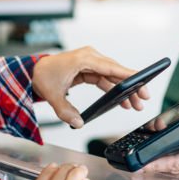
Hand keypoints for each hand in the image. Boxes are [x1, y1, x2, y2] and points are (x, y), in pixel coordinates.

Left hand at [32, 47, 148, 127]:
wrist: (34, 71)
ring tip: (135, 104)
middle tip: (144, 98)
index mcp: (82, 58)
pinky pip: (106, 79)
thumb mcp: (52, 95)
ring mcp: (91, 62)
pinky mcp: (90, 68)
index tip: (141, 80)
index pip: (109, 67)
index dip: (126, 75)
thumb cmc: (43, 76)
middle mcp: (90, 57)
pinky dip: (114, 89)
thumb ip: (65, 111)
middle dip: (131, 85)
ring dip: (124, 90)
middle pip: (115, 71)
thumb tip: (78, 122)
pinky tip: (122, 101)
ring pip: (113, 76)